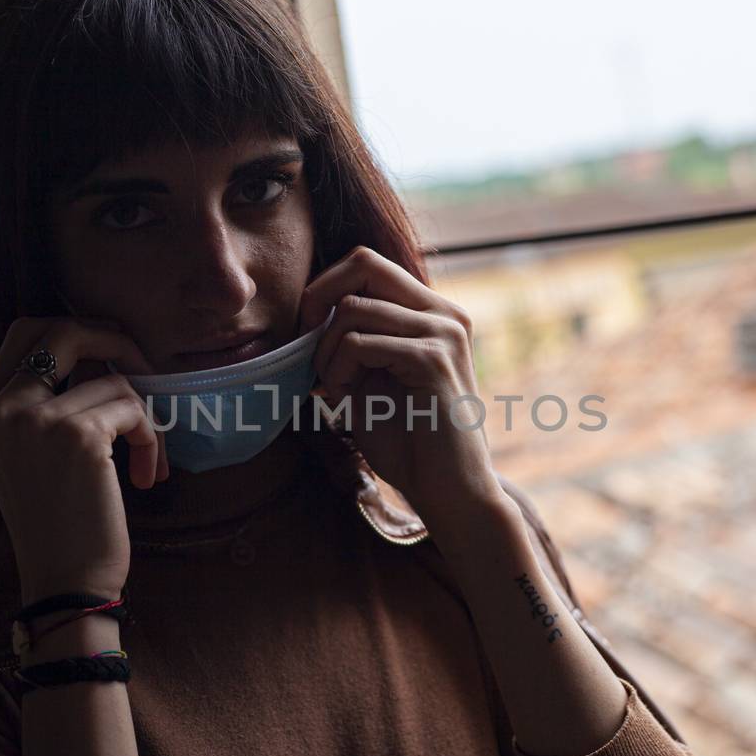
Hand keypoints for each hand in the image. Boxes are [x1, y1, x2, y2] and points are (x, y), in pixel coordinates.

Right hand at [0, 317, 168, 603]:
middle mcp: (2, 409)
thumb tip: (103, 354)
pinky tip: (147, 477)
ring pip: (113, 378)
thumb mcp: (35, 455)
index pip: (25, 333)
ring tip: (146, 461)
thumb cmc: (61, 525)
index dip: (77, 331)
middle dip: (112, 338)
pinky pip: (133, 409)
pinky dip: (150, 440)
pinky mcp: (78, 436)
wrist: (66, 584)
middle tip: (144, 368)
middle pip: (60, 328)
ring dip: (143, 418)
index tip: (113, 354)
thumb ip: (49, 404)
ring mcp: (36, 419)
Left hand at [297, 246, 503, 527]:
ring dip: (326, 352)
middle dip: (318, 301)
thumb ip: (351, 342)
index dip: (325, 288)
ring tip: (335, 388)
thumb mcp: (371, 380)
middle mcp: (444, 313)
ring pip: (352, 309)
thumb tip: (305, 315)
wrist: (450, 492)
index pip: (367, 263)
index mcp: (433, 313)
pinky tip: (343, 397)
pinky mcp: (433, 360)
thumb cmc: (410, 443)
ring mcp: (443, 333)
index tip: (307, 331)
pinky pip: (358, 343)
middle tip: (307, 347)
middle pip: (362, 263)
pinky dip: (337, 370)